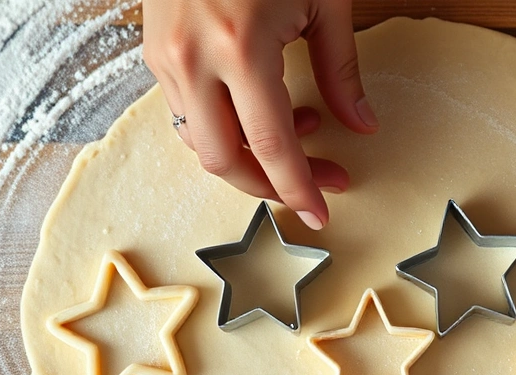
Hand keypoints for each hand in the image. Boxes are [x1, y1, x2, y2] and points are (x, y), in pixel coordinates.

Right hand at [142, 0, 378, 229]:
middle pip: (225, 161)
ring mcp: (166, 58)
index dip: (298, 187)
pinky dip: (224, 130)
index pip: (272, 144)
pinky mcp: (154, 53)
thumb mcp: (323, 1)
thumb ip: (341, 70)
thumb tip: (361, 125)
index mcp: (241, 47)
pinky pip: (187, 116)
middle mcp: (193, 60)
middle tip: (320, 181)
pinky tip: (260, 112)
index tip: (320, 213)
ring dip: (249, 158)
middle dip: (271, 185)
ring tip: (301, 138)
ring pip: (200, 144)